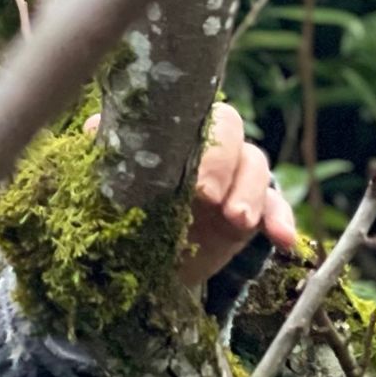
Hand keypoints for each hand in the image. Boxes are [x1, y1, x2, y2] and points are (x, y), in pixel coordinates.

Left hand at [81, 103, 297, 287]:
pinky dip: (282, 221)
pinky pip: (276, 207)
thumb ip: (106, 154)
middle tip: (209, 199)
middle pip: (234, 135)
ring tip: (238, 221)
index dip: (202, 143)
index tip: (193, 181)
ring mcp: (234, 178)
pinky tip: (283, 240)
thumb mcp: (107, 183)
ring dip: (252, 193)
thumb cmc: (122, 208)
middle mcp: (209, 148)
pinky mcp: (254, 210)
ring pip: (257, 167)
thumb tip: (92, 130)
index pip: (199, 117)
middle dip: (224, 166)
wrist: (139, 259)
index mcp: (176, 134)